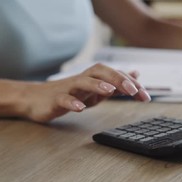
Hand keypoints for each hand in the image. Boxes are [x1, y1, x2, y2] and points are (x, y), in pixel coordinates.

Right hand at [21, 63, 150, 122]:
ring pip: (83, 82)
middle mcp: (83, 79)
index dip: (131, 84)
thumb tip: (136, 75)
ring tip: (110, 91)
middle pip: (101, 72)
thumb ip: (116, 84)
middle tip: (134, 90)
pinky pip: (64, 99)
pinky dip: (72, 102)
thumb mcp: (96, 90)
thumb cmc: (69, 94)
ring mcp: (68, 88)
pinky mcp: (55, 99)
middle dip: (118, 79)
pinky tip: (80, 108)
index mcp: (94, 78)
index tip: (145, 96)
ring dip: (97, 85)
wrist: (35, 99)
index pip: (115, 76)